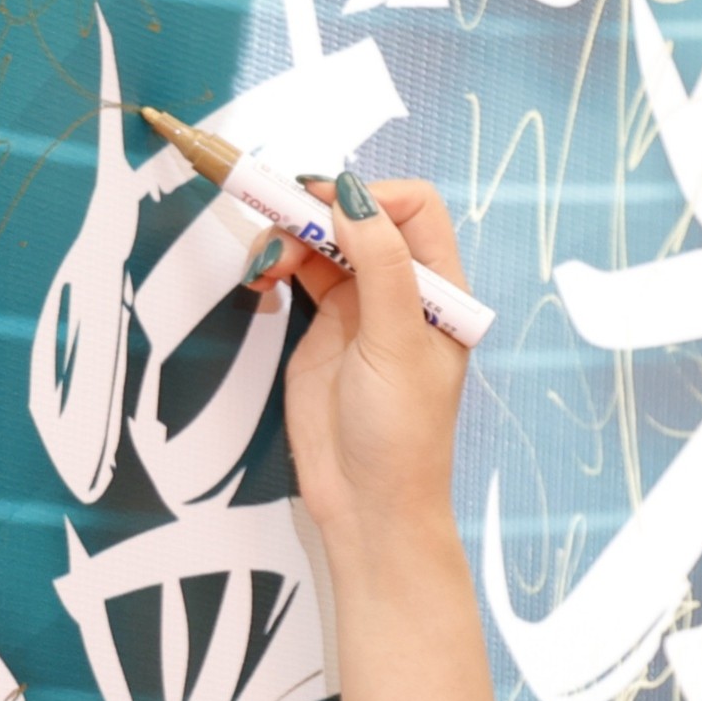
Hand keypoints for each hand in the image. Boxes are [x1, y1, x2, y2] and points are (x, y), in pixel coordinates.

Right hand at [246, 172, 469, 548]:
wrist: (368, 503)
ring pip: (321, 240)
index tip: (323, 208)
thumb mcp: (397, 343)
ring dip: (287, 236)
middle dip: (315, 210)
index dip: (368, 197)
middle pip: (358, 216)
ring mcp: (360, 306)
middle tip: (277, 224)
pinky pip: (297, 271)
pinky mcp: (322, 326)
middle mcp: (402, 289)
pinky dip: (275, 263)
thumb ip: (380, 266)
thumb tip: (353, 197)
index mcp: (440, 288)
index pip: (412, 208)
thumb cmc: (403, 433)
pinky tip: (261, 280)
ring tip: (264, 266)